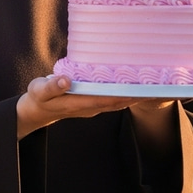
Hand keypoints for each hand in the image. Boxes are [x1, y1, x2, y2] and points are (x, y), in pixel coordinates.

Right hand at [16, 75, 143, 139]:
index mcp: (78, 102)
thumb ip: (51, 86)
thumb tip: (65, 80)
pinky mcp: (92, 103)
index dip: (125, 94)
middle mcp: (90, 107)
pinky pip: (113, 99)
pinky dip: (125, 94)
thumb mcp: (38, 90)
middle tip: (157, 85)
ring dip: (134, 95)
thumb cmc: (37, 98)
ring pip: (118, 102)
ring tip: (153, 85)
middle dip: (136, 95)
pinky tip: (134, 86)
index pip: (107, 98)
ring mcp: (92, 107)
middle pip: (118, 101)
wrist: (36, 111)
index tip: (141, 87)